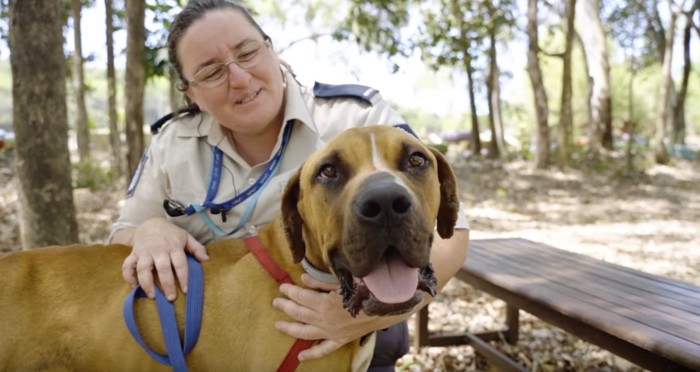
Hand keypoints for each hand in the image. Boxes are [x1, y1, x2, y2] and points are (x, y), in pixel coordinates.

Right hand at [121, 218, 208, 300]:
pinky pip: (127, 265)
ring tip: (152, 296)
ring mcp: (144, 252)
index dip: (183, 277)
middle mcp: (158, 250)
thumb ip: (197, 248)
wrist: (151, 223)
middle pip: (162, 268)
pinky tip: (134, 287)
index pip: (180, 263)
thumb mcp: (186, 237)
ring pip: (143, 268)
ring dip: (146, 283)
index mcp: (173, 246)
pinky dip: (128, 277)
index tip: (186, 290)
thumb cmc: (171, 234)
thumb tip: (207, 259)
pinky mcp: (133, 254)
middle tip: (171, 298)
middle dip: (167, 284)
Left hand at [272, 274, 388, 360]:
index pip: (301, 296)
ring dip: (290, 328)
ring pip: (305, 332)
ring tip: (278, 325)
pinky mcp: (340, 340)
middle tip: (276, 302)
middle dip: (285, 307)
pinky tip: (300, 357)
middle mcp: (325, 320)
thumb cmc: (365, 288)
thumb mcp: (342, 281)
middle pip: (299, 313)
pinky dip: (312, 354)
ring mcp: (331, 332)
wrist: (386, 306)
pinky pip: (324, 349)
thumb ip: (320, 282)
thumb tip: (303, 278)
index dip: (290, 291)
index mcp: (325, 303)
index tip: (282, 286)